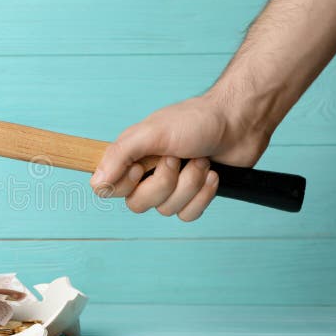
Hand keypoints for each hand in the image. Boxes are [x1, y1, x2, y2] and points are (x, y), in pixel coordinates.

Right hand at [89, 90, 270, 220]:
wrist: (239, 122)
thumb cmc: (195, 120)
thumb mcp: (151, 133)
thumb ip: (119, 156)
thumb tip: (96, 183)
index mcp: (131, 157)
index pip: (108, 189)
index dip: (126, 184)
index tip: (142, 166)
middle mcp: (147, 174)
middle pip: (138, 205)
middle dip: (164, 183)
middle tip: (177, 158)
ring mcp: (171, 187)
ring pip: (167, 210)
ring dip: (189, 184)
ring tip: (200, 160)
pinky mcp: (194, 196)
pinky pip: (188, 215)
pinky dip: (203, 195)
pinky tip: (212, 174)